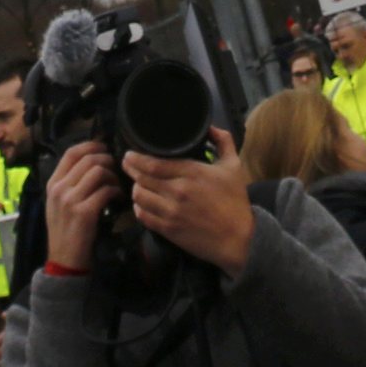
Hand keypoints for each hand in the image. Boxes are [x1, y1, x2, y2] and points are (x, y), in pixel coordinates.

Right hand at [43, 139, 123, 272]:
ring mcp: (71, 200)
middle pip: (89, 159)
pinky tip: (118, 198)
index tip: (104, 148)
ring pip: (99, 172)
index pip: (71, 152)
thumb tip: (93, 161)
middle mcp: (59, 188)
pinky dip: (116, 192)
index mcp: (52, 183)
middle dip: (107, 161)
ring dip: (113, 176)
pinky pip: (106, 191)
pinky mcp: (85, 213)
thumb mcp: (59, 203)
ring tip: (116, 186)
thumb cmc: (65, 230)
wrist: (64, 260)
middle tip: (115, 170)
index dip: (91, 145)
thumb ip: (70, 182)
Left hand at [123, 135, 256, 275]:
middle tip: (126, 163)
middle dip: (131, 169)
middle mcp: (178, 191)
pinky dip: (138, 208)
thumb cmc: (235, 201)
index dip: (137, 158)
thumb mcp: (234, 166)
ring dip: (135, 188)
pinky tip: (140, 203)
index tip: (130, 153)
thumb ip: (223, 141)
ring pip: (140, 196)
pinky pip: (143, 216)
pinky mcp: (168, 230)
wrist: (238, 239)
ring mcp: (171, 212)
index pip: (154, 163)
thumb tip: (210, 127)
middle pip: (143, 177)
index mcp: (192, 172)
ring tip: (136, 183)